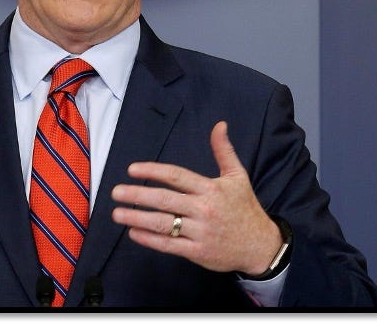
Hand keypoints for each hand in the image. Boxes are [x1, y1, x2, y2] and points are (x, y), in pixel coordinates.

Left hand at [110, 121, 281, 275]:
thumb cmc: (245, 208)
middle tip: (115, 192)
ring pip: (164, 223)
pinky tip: (133, 233)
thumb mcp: (237, 176)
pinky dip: (150, 240)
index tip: (132, 169)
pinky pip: (170, 245)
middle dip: (138, 195)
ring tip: (117, 213)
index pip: (176, 176)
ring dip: (138, 218)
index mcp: (211, 189)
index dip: (153, 171)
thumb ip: (223, 151)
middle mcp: (204, 209)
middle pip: (165, 200)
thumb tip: (219, 124)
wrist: (261, 246)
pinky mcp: (198, 252)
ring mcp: (201, 232)